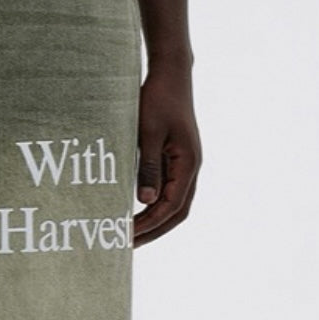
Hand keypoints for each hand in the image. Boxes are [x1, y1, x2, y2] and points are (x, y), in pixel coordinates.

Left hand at [132, 63, 201, 246]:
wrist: (170, 75)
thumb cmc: (158, 99)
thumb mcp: (148, 133)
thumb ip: (147, 167)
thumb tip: (146, 202)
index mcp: (188, 163)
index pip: (172, 206)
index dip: (150, 224)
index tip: (127, 236)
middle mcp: (191, 168)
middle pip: (177, 213)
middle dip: (154, 231)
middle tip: (127, 245)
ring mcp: (185, 165)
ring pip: (174, 204)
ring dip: (154, 221)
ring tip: (130, 234)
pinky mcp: (176, 159)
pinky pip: (168, 191)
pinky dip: (153, 206)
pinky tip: (135, 210)